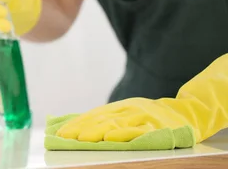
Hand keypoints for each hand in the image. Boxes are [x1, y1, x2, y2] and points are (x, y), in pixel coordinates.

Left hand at [56, 54, 227, 143]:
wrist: (184, 112)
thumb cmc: (149, 116)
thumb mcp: (126, 113)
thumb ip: (104, 118)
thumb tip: (74, 125)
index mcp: (119, 107)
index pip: (93, 115)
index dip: (76, 123)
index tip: (60, 133)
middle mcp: (128, 110)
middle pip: (100, 119)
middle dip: (81, 128)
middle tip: (65, 137)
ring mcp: (142, 117)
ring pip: (115, 125)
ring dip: (97, 131)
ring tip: (82, 138)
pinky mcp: (155, 126)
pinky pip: (137, 132)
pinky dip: (123, 135)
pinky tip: (110, 139)